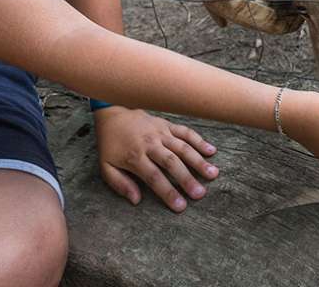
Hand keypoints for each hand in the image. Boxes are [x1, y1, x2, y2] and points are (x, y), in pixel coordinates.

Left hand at [93, 106, 218, 212]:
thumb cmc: (110, 143)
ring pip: (183, 147)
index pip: (154, 177)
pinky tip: (211, 151)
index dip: (168, 192)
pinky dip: (199, 141)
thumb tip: (136, 200)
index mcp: (134, 156)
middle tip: (200, 194)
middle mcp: (150, 144)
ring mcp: (161, 133)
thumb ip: (119, 184)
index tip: (181, 206)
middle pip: (172, 163)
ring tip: (212, 174)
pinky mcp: (168, 125)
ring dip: (198, 161)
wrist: (113, 112)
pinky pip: (185, 132)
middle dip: (187, 179)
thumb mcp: (106, 166)